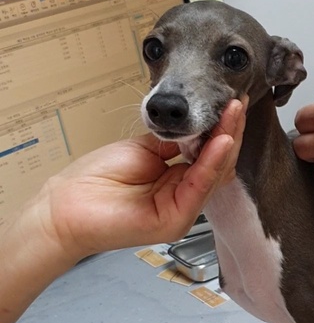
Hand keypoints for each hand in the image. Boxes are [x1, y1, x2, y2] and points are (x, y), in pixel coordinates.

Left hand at [34, 97, 247, 259]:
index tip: (229, 103)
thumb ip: (174, 141)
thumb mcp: (144, 149)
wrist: (67, 203)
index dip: (221, 129)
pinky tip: (221, 140)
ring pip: (215, 173)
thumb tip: (198, 124)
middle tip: (236, 104)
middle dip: (229, 131)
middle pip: (218, 163)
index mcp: (179, 181)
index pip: (210, 154)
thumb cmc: (97, 180)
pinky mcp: (177, 220)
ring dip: (226, 141)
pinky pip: (200, 186)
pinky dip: (212, 162)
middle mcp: (185, 196)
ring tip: (232, 114)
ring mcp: (184, 209)